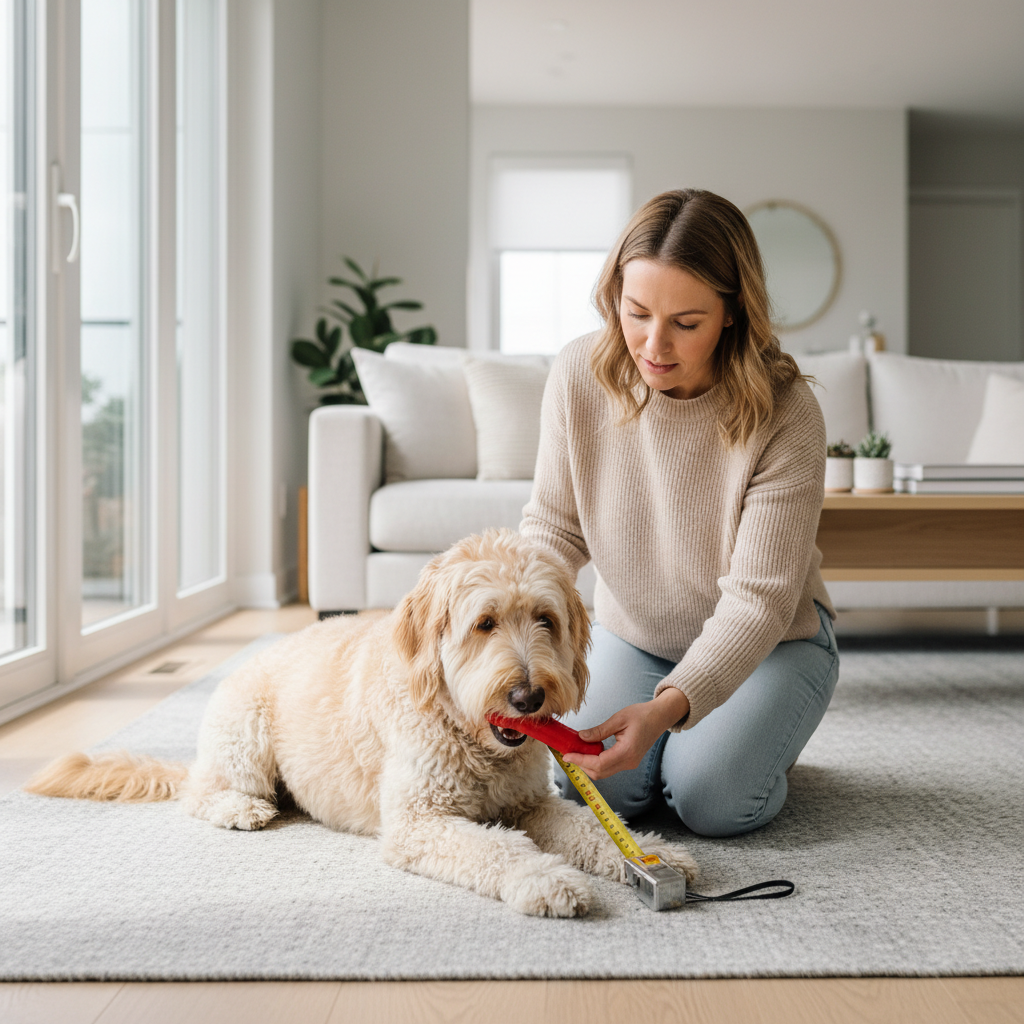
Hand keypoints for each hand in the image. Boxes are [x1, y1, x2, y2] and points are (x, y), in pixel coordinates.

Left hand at [563, 687, 689, 780]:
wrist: (660, 717)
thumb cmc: (642, 715)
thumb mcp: (619, 718)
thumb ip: (599, 730)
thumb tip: (581, 737)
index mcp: (627, 751)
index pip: (599, 763)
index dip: (581, 761)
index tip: (567, 755)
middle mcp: (629, 762)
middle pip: (600, 772)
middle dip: (582, 764)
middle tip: (568, 752)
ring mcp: (629, 764)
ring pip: (604, 772)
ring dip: (588, 765)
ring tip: (577, 751)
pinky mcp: (628, 761)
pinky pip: (609, 767)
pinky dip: (596, 762)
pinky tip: (589, 751)